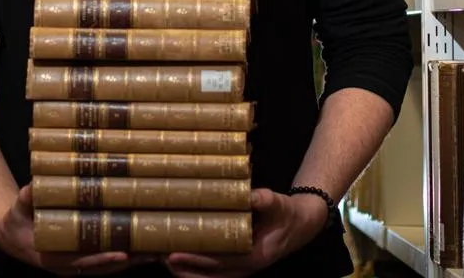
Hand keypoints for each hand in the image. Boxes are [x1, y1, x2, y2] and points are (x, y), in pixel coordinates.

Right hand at [0, 184, 155, 275]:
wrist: (13, 234)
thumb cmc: (16, 220)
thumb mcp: (18, 209)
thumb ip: (25, 199)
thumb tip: (32, 186)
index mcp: (54, 258)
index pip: (84, 262)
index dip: (103, 259)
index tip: (123, 254)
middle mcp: (70, 265)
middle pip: (104, 267)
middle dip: (129, 261)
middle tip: (153, 252)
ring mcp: (78, 262)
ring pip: (110, 265)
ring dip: (133, 258)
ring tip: (156, 248)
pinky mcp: (84, 255)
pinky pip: (107, 255)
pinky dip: (125, 251)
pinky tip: (142, 242)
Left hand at [163, 188, 328, 276]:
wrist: (300, 224)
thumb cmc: (286, 212)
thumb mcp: (277, 203)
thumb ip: (265, 200)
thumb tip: (250, 194)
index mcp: (255, 257)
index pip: (220, 262)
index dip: (197, 260)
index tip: (175, 253)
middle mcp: (246, 268)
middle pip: (211, 277)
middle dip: (186, 269)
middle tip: (162, 257)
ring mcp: (242, 268)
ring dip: (188, 272)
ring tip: (165, 260)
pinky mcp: (238, 263)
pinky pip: (215, 273)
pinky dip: (197, 270)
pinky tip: (181, 260)